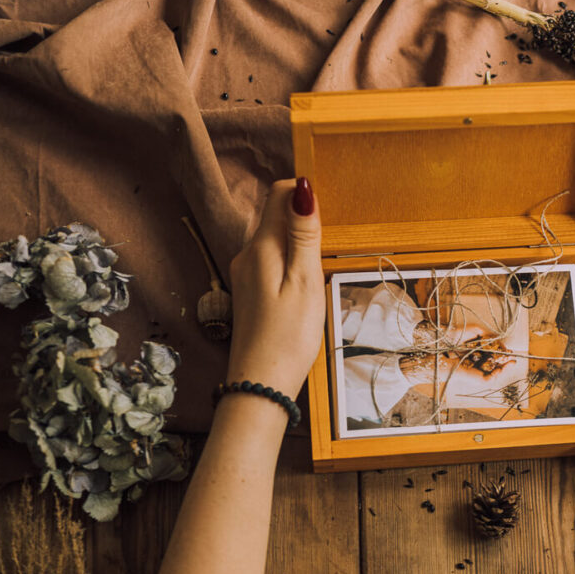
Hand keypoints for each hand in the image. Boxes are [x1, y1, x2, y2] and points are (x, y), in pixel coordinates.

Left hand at [225, 177, 324, 399]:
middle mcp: (247, 254)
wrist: (260, 385)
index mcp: (261, 246)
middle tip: (328, 252)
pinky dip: (291, 264)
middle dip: (305, 221)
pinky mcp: (251, 291)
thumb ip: (304, 234)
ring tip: (318, 274)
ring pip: (276, 240)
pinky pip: (273, 262)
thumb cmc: (288, 337)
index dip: (304, 194)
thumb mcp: (304, 281)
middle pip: (277, 216)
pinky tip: (304, 288)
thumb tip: (303, 188)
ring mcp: (246, 273)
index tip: (328, 216)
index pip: (278, 193)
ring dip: (300, 245)